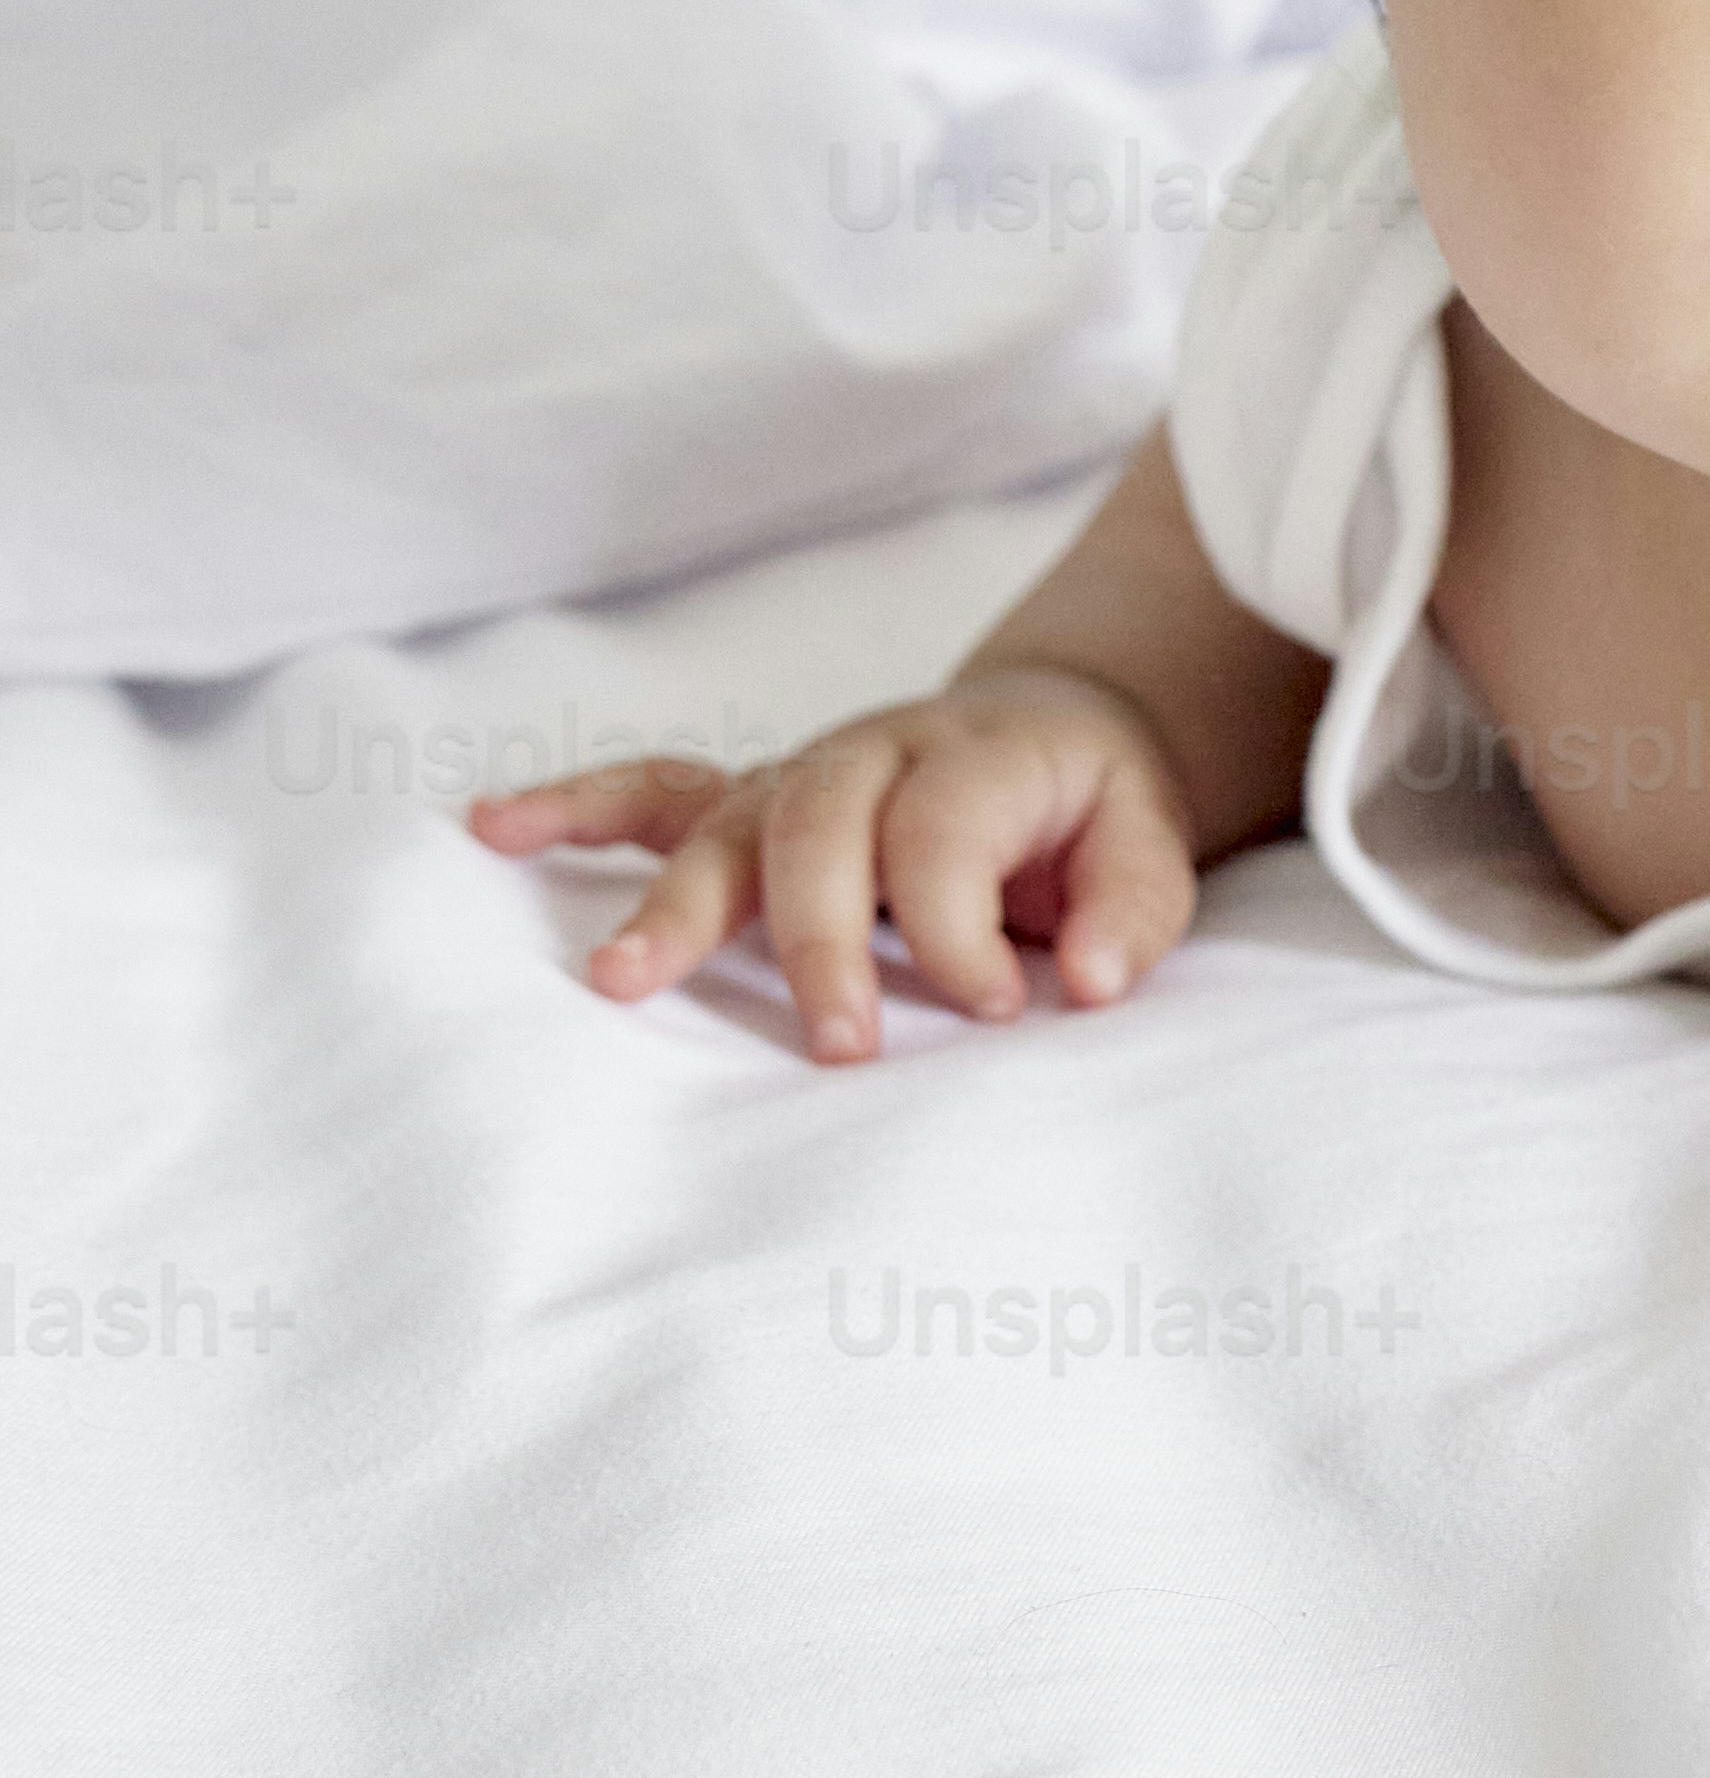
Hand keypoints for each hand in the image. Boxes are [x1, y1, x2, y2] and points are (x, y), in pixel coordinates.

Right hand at [469, 667, 1203, 1060]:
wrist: (1047, 729)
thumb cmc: (1087, 809)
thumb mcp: (1148, 843)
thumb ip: (1131, 911)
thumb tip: (1087, 982)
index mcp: (973, 759)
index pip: (944, 838)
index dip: (965, 932)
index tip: (1002, 1010)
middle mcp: (869, 757)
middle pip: (820, 833)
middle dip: (823, 942)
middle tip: (841, 1047)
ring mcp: (796, 778)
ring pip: (721, 827)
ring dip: (670, 902)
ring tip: (615, 979)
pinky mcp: (748, 804)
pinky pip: (651, 794)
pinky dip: (573, 809)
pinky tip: (493, 829)